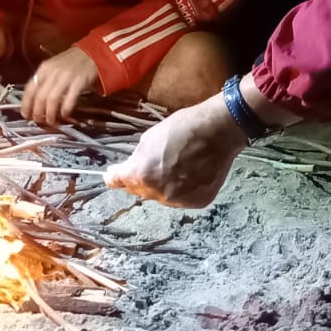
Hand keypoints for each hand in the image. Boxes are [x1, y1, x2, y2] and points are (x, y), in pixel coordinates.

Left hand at [21, 47, 99, 124]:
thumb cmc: (70, 61)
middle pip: (40, 97)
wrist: (91, 53)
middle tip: (38, 121)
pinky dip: (65, 110)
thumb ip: (43, 80)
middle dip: (37, 113)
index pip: (29, 89)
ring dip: (50, 114)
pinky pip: (69, 100)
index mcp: (44, 69)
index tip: (25, 115)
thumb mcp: (52, 67)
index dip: (26, 104)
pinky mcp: (79, 82)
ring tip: (51, 121)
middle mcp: (53, 73)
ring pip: (52, 100)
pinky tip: (64, 115)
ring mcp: (66, 77)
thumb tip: (34, 101)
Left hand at [105, 93, 245, 207]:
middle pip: (139, 191)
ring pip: (161, 196)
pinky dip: (180, 189)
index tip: (112, 175)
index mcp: (142, 174)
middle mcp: (159, 192)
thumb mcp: (149, 138)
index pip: (118, 182)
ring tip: (172, 166)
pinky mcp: (197, 201)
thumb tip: (128, 171)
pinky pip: (181, 198)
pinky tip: (187, 173)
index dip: (114, 177)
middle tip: (148, 165)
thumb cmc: (182, 128)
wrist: (218, 132)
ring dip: (160, 185)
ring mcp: (179, 200)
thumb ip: (137, 159)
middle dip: (139, 180)